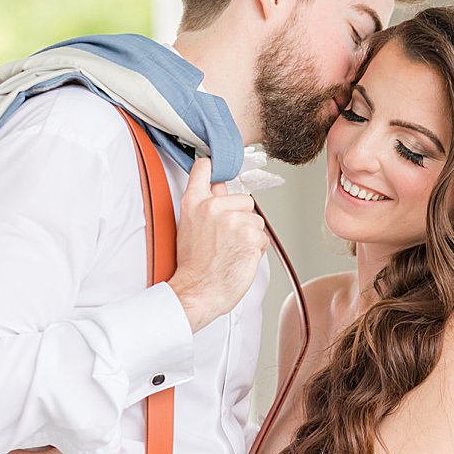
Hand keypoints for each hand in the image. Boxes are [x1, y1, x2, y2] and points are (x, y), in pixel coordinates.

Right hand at [167, 159, 267, 331]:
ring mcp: (232, 220)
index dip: (214, 165)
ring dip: (250, 236)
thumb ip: (206, 204)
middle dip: (242, 218)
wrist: (198, 291)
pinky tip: (239, 258)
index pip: (204, 168)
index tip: (216, 162)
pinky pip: (262, 237)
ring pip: (256, 220)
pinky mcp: (249, 235)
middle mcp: (212, 207)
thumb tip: (220, 187)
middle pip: (244, 199)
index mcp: (194, 203)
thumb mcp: (191, 228)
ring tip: (231, 251)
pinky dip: (256, 250)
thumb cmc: (194, 266)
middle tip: (226, 239)